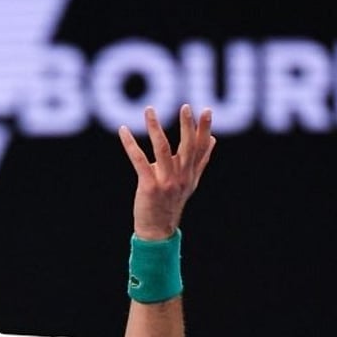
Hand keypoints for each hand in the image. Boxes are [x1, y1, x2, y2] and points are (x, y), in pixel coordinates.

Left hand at [119, 104, 215, 239]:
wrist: (158, 230)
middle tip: (185, 107)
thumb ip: (201, 160)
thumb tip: (213, 139)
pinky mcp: (150, 187)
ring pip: (162, 149)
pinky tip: (123, 130)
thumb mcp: (190, 181)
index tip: (206, 110)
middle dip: (187, 126)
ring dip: (155, 128)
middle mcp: (182, 177)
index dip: (204, 129)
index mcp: (191, 173)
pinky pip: (139, 160)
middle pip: (187, 147)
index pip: (200, 148)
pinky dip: (130, 144)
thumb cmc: (171, 202)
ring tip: (149, 110)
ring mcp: (166, 182)